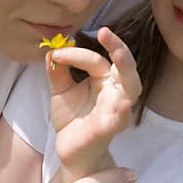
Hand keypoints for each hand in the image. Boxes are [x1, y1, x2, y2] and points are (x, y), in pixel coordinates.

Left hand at [46, 27, 140, 182]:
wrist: (69, 150)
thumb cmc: (72, 119)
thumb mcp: (60, 91)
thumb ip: (58, 72)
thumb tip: (50, 50)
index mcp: (104, 80)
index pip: (96, 60)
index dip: (76, 54)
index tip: (55, 54)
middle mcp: (115, 92)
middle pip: (126, 66)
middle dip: (119, 48)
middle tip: (105, 32)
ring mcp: (115, 110)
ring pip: (131, 88)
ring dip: (127, 70)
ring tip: (119, 54)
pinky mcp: (109, 129)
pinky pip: (120, 119)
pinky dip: (122, 112)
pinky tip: (121, 104)